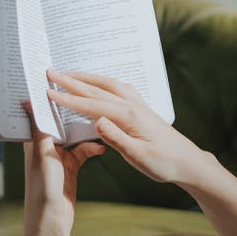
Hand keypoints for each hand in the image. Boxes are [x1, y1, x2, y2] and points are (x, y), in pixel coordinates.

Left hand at [21, 100, 103, 235]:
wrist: (52, 218)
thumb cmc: (43, 187)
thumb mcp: (42, 153)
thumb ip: (39, 128)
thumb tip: (28, 102)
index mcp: (34, 142)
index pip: (40, 114)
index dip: (47, 99)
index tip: (57, 82)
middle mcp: (45, 146)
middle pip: (58, 122)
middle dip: (69, 110)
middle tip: (83, 95)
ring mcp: (59, 157)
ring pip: (73, 135)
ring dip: (84, 129)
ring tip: (98, 117)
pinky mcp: (70, 167)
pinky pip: (83, 151)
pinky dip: (92, 148)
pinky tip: (102, 147)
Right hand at [46, 71, 211, 189]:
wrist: (188, 161)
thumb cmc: (164, 163)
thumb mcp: (138, 157)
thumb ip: (116, 139)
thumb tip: (97, 122)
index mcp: (128, 117)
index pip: (91, 106)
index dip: (67, 99)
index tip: (48, 92)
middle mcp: (132, 105)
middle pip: (96, 89)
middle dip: (71, 80)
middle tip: (50, 72)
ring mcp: (138, 104)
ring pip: (107, 84)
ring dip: (86, 77)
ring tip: (68, 73)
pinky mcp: (141, 108)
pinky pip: (117, 87)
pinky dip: (102, 82)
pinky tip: (99, 83)